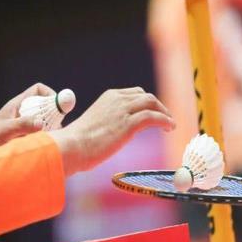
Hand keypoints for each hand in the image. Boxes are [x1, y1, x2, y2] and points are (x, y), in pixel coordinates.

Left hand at [0, 83, 55, 146]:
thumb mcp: (5, 130)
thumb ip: (22, 125)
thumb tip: (40, 123)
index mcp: (17, 104)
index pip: (38, 90)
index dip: (49, 94)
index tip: (56, 106)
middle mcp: (23, 111)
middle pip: (45, 104)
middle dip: (54, 112)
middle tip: (57, 124)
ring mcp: (26, 122)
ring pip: (45, 118)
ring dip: (52, 125)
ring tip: (52, 135)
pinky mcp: (28, 134)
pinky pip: (42, 130)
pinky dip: (47, 135)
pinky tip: (45, 143)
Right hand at [49, 88, 174, 175]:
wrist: (71, 147)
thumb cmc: (77, 143)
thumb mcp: (95, 125)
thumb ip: (107, 123)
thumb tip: (112, 135)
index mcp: (109, 97)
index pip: (135, 94)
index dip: (147, 103)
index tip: (154, 113)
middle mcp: (117, 99)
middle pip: (146, 96)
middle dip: (158, 107)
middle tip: (165, 119)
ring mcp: (123, 110)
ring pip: (152, 104)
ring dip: (164, 113)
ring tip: (170, 125)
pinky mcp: (128, 124)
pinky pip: (153, 117)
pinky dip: (165, 121)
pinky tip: (170, 128)